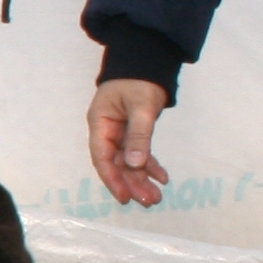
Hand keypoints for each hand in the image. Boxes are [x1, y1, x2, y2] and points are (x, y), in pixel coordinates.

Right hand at [87, 79, 172, 207]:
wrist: (147, 61)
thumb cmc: (139, 80)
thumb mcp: (141, 107)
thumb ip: (138, 135)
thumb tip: (136, 164)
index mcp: (100, 123)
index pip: (102, 157)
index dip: (112, 179)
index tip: (124, 197)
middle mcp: (107, 131)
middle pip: (116, 164)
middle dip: (132, 184)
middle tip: (149, 201)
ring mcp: (119, 133)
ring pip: (128, 162)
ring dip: (141, 179)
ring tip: (157, 197)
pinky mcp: (132, 132)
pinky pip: (139, 154)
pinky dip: (150, 166)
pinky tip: (162, 178)